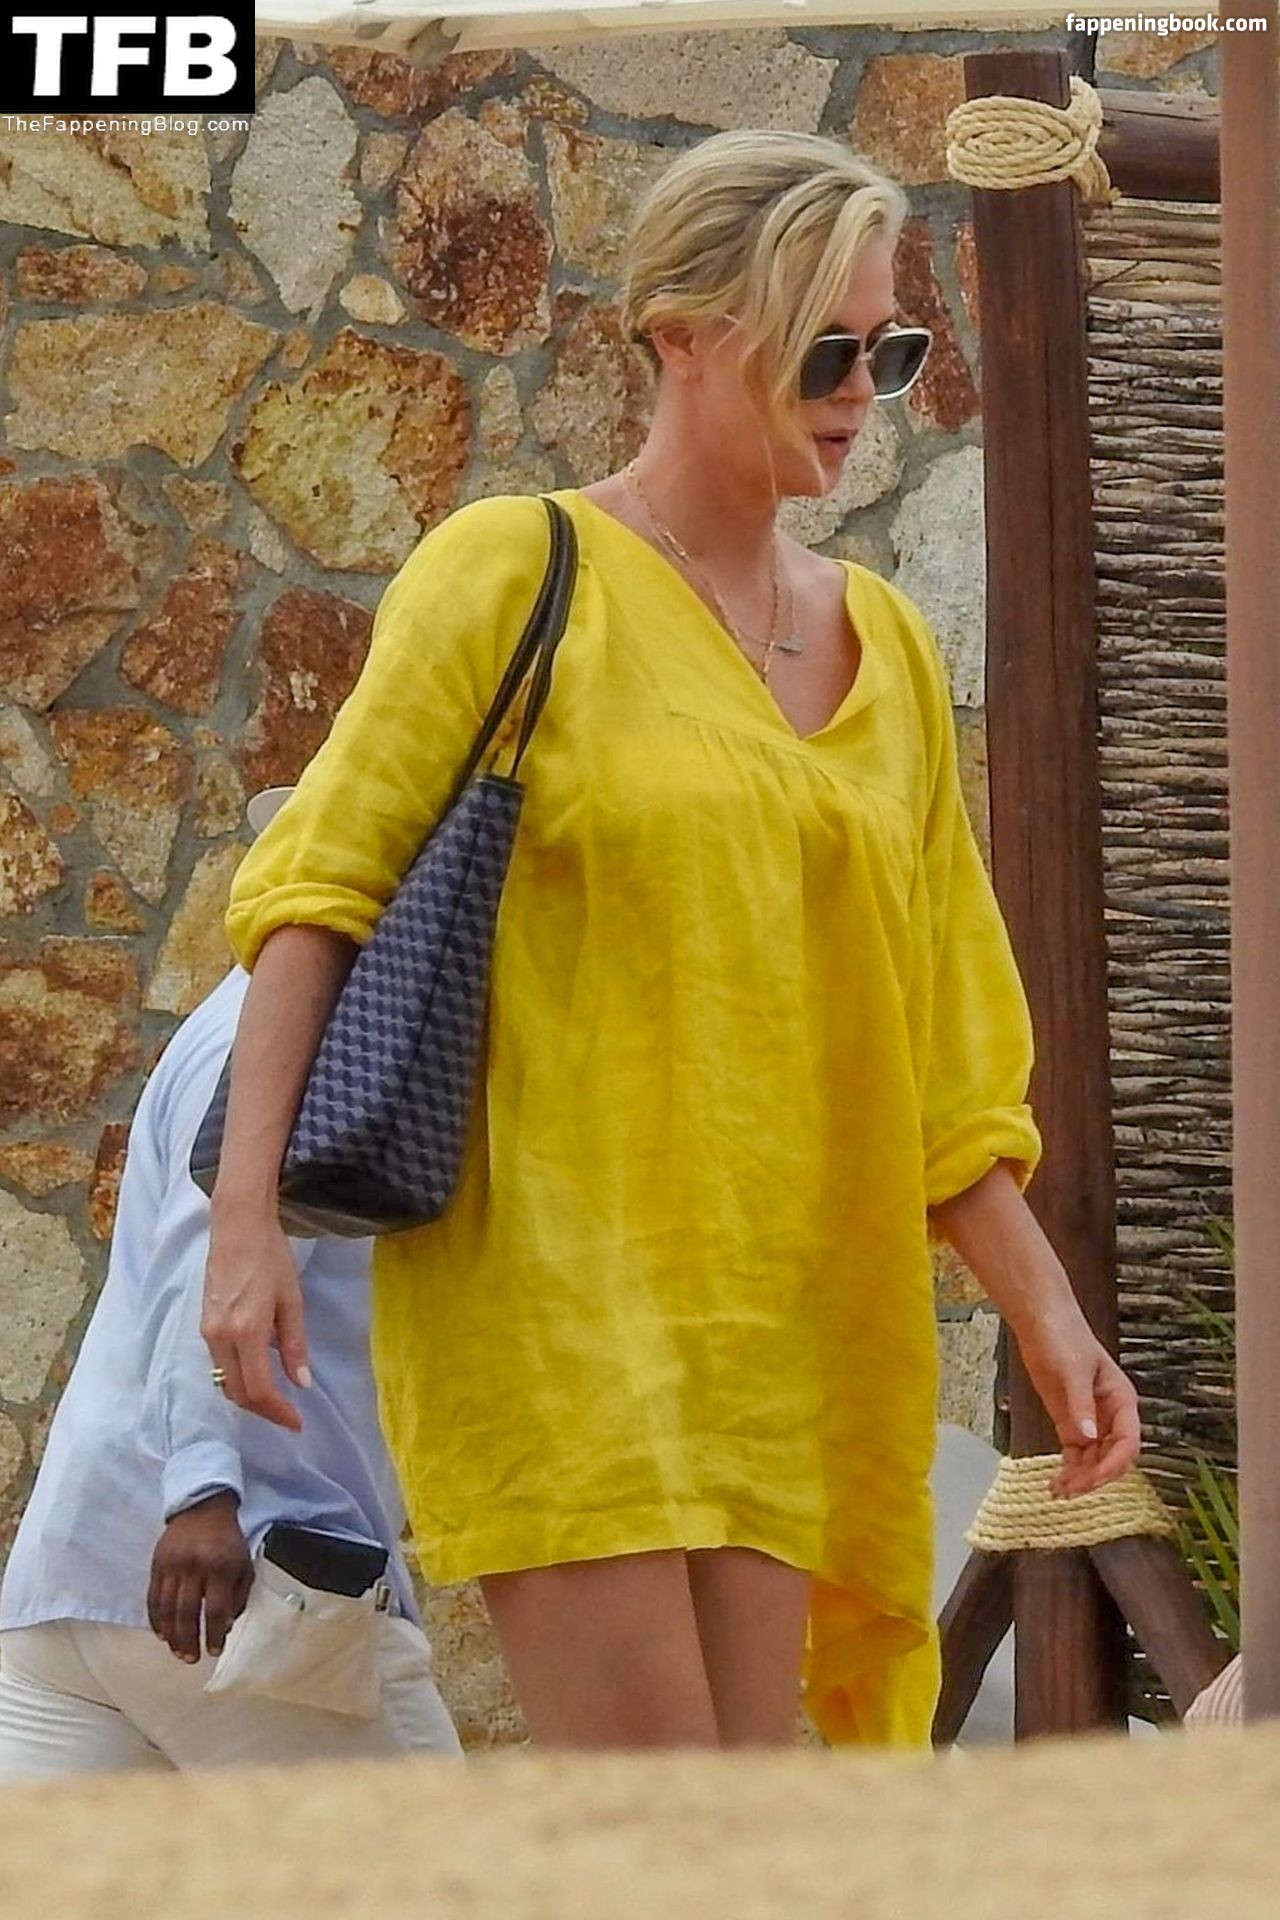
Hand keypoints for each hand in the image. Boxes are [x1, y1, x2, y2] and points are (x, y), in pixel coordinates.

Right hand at [147, 1492, 252, 1661]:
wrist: (202, 1509)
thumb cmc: (228, 1542)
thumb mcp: (244, 1565)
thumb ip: (238, 1597)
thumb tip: (226, 1627)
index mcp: (220, 1567)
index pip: (216, 1609)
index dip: (215, 1634)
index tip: (214, 1650)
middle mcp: (193, 1567)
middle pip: (187, 1613)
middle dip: (189, 1640)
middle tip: (191, 1659)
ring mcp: (171, 1566)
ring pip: (166, 1609)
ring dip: (171, 1635)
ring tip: (177, 1652)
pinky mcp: (156, 1565)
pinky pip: (152, 1598)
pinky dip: (155, 1620)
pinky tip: (161, 1634)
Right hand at [202, 1207, 308, 1430]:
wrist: (237, 1226)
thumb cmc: (271, 1257)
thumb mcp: (292, 1300)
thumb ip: (294, 1344)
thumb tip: (301, 1383)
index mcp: (246, 1332)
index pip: (259, 1389)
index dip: (278, 1412)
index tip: (297, 1422)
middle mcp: (221, 1337)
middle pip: (237, 1393)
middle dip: (263, 1410)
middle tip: (289, 1415)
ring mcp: (208, 1332)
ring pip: (225, 1381)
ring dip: (249, 1396)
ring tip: (276, 1399)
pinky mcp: (204, 1324)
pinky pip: (219, 1364)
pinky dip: (238, 1377)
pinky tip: (258, 1372)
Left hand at [1012, 1302, 1141, 1497]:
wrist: (1041, 1322)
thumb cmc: (1064, 1338)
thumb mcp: (1072, 1371)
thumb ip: (1079, 1406)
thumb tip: (1087, 1438)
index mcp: (1121, 1401)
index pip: (1127, 1442)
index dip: (1114, 1464)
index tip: (1093, 1478)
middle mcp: (1110, 1415)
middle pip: (1111, 1456)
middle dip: (1095, 1476)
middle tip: (1071, 1490)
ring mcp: (1090, 1420)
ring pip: (1093, 1459)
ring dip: (1080, 1478)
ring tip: (1059, 1492)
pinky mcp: (1070, 1421)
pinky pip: (1075, 1453)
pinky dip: (1069, 1469)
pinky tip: (1056, 1483)